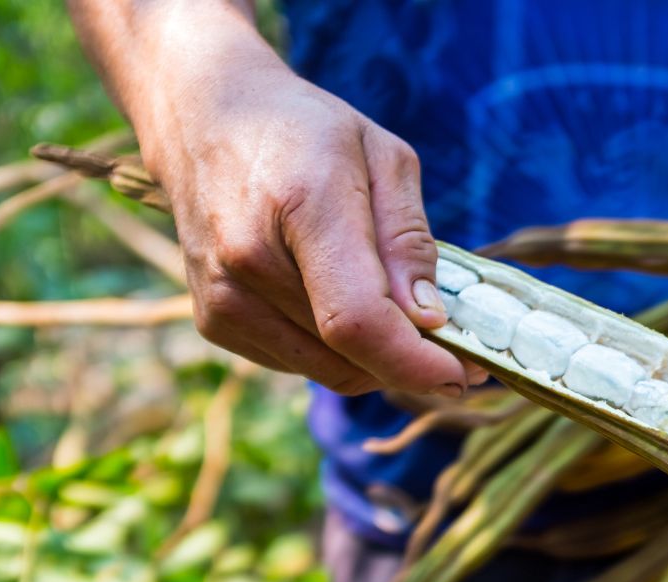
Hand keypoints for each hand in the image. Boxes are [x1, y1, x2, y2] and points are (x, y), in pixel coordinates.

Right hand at [128, 22, 483, 395]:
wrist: (201, 120)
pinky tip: (337, 299)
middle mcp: (248, 258)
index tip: (467, 375)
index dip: (415, 364)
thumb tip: (429, 319)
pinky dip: (336, 351)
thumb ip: (409, 239)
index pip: (357, 320)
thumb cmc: (305, 132)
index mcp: (303, 206)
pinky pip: (301, 364)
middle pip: (350, 355)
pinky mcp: (214, 322)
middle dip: (414, 363)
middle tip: (456, 347)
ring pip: (331, 371)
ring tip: (395, 311)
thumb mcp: (383, 157)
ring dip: (377, 360)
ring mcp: (223, 297)